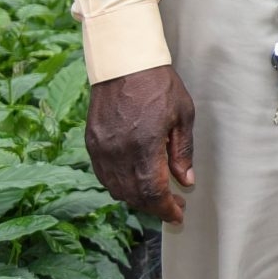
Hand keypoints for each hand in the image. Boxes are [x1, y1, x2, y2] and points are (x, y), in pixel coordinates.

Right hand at [86, 65, 194, 223]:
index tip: (179, 214)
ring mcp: (102, 150)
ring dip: (137, 199)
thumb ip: (182, 152)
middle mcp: (119, 153)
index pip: (153, 192)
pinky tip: (135, 182)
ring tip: (157, 197)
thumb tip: (186, 180)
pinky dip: (120, 185)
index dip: (166, 208)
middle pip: (134, 195)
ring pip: (117, 189)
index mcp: (144, 146)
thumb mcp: (182, 115)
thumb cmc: (159, 85)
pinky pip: (105, 175)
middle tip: (173, 207)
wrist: (124, 64)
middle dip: (155, 207)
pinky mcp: (92, 144)